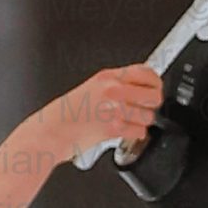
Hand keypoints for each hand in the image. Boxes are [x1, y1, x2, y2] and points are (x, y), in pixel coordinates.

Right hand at [33, 64, 164, 167]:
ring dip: (143, 122)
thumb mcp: (92, 88)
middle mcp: (112, 90)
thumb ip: (115, 86)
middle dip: (153, 105)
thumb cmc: (67, 114)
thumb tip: (137, 89)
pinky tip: (126, 133)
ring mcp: (114, 108)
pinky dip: (135, 135)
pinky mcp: (113, 128)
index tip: (155, 89)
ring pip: (148, 115)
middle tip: (146, 109)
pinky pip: (138, 131)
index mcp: (107, 77)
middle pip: (153, 94)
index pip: (145, 72)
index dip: (155, 82)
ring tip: (131, 123)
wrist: (52, 131)